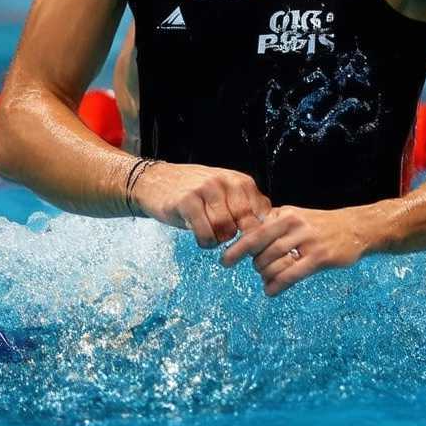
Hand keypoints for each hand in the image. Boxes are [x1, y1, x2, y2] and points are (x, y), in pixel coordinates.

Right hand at [132, 160, 270, 246]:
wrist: (153, 181)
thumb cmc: (194, 191)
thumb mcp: (224, 192)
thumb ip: (245, 205)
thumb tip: (272, 228)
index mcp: (239, 180)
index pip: (262, 214)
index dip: (259, 235)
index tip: (251, 245)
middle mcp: (224, 181)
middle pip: (245, 225)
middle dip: (239, 241)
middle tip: (229, 245)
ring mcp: (205, 189)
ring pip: (225, 231)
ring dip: (218, 239)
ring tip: (209, 233)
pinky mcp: (187, 201)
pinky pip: (206, 234)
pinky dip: (205, 242)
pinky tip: (198, 235)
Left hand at [218, 203, 374, 295]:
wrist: (354, 228)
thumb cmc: (319, 225)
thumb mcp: (295, 216)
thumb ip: (273, 225)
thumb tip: (247, 237)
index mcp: (284, 214)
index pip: (255, 232)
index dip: (237, 248)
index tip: (225, 260)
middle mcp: (293, 224)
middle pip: (262, 249)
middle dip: (253, 263)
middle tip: (254, 270)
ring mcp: (307, 241)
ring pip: (275, 262)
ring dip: (266, 275)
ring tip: (265, 280)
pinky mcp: (319, 257)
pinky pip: (292, 274)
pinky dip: (278, 285)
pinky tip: (270, 291)